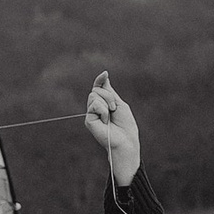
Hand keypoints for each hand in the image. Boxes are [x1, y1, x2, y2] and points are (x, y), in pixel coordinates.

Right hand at [84, 71, 140, 185]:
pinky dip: (103, 110)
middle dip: (109, 96)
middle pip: (96, 89)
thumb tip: (104, 75)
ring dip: (107, 103)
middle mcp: (96, 108)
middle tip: (114, 109)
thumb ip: (109, 91)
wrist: (126, 140)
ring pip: (94, 95)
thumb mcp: (119, 103)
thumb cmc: (125, 125)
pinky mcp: (88, 120)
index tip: (105, 73)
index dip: (100, 80)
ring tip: (110, 116)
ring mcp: (91, 114)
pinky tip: (105, 121)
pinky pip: (94, 105)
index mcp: (104, 104)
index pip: (98, 88)